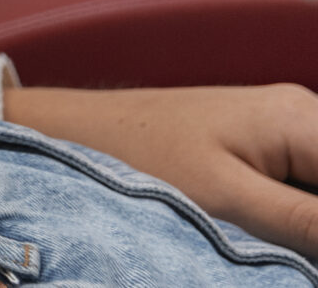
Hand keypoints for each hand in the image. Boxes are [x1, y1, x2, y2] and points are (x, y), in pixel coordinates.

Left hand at [7, 83, 317, 253]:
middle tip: (289, 248)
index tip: (306, 250)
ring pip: (317, 187)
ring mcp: (281, 130)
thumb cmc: (138, 158)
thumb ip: (310, 224)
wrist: (74, 131)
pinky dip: (299, 219)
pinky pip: (304, 186)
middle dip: (315, 229)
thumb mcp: (233, 203)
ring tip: (277, 242)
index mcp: (300, 119)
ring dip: (306, 227)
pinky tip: (282, 240)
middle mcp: (300, 115)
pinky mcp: (259, 149)